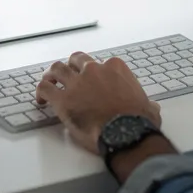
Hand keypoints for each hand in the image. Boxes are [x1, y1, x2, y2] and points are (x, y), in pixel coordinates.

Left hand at [35, 52, 161, 153]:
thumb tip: (152, 107)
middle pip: (76, 60)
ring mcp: (76, 83)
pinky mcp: (63, 99)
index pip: (100, 62)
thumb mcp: (149, 107)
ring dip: (52, 74)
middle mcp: (94, 70)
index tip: (92, 79)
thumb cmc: (137, 121)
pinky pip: (45, 88)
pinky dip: (41, 91)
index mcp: (115, 67)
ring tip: (49, 81)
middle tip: (68, 75)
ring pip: (57, 68)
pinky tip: (40, 99)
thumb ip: (147, 103)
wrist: (125, 133)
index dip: (94, 71)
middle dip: (71, 66)